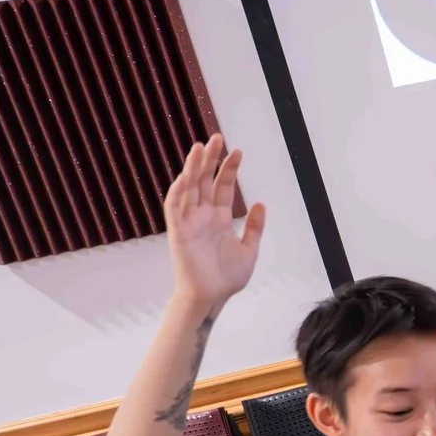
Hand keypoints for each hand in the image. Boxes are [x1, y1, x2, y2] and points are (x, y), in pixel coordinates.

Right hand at [165, 135, 266, 308]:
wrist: (212, 297)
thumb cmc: (226, 277)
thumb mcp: (249, 249)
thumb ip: (254, 227)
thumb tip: (260, 204)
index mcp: (219, 218)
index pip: (223, 187)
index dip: (229, 169)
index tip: (238, 151)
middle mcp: (202, 216)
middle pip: (205, 181)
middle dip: (210, 160)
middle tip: (217, 137)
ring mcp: (189, 222)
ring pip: (189, 189)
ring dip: (193, 169)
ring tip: (200, 148)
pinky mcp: (178, 232)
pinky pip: (175, 208)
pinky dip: (178, 192)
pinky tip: (184, 176)